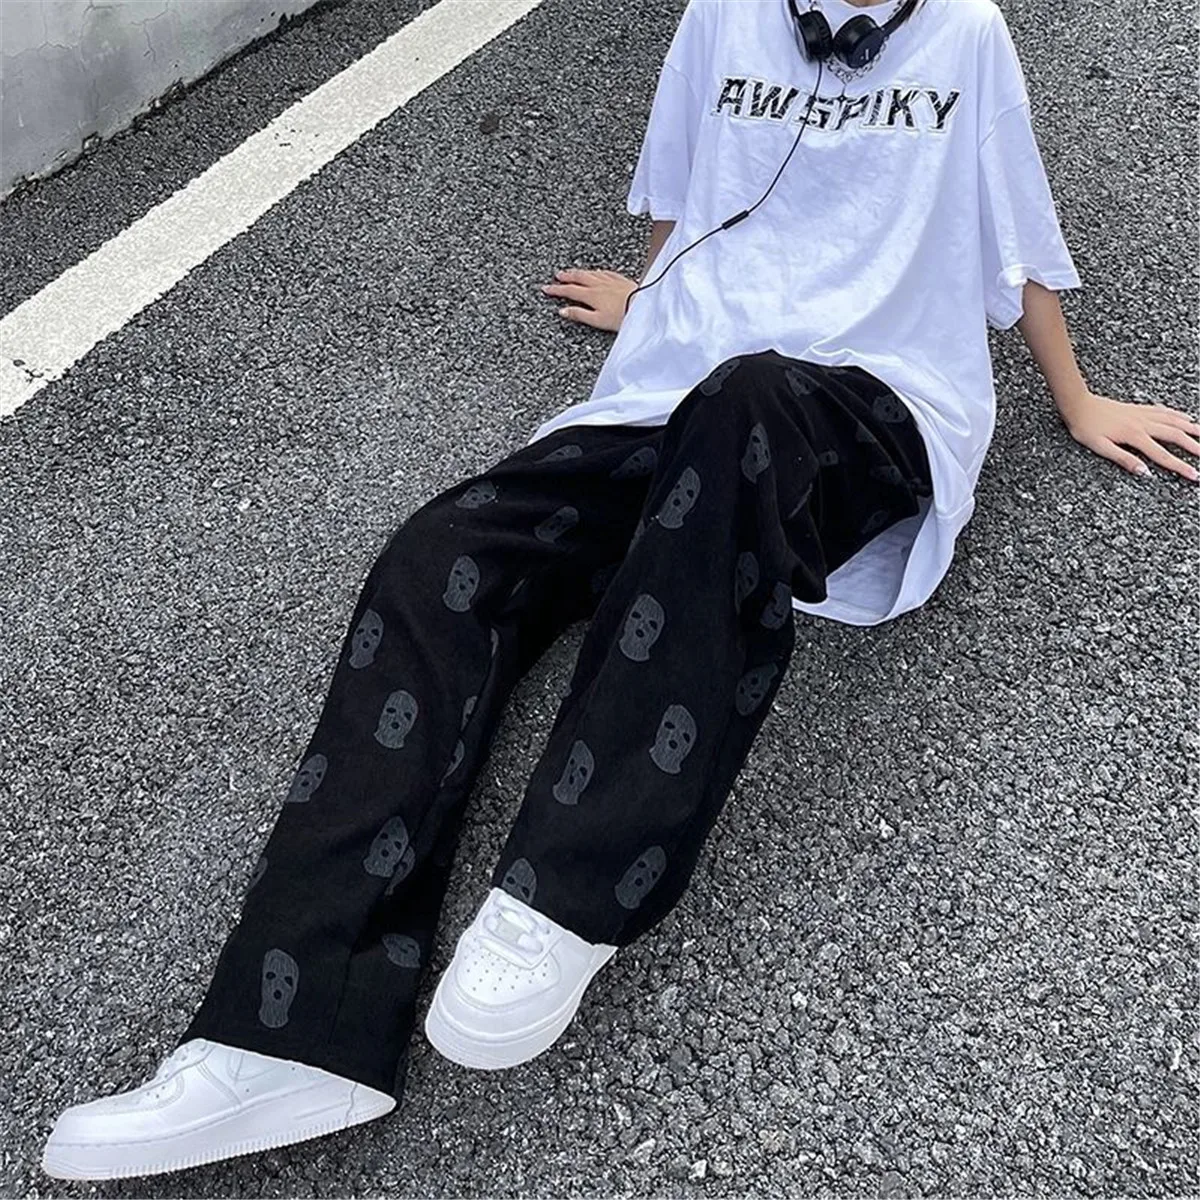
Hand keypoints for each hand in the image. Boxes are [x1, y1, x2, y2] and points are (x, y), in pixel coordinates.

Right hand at [540, 269, 637, 332]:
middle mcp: (599, 285)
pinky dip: (597, 272)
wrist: (643, 307)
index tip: (546, 288)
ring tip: (572, 272)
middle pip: (579, 278)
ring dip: (579, 272)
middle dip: (566, 277)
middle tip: (557, 276)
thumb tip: (563, 311)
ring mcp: (610, 281)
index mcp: (591, 295)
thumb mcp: (597, 320)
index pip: (569, 290)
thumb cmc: (621, 317)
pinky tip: (597, 272)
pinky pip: (605, 272)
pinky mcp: (621, 280)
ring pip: (591, 273)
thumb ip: (579, 314)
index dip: (556, 289)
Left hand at [1063, 393, 1199, 480]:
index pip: (1162, 455)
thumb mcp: (1099, 447)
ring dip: (1191, 429)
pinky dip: (1177, 414)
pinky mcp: (1137, 408)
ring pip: (1173, 421)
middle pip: (1175, 436)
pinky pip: (1163, 411)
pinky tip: (1186, 417)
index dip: (1180, 466)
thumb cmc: (1085, 428)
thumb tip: (1145, 472)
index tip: (1195, 475)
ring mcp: (1142, 414)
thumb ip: (1123, 459)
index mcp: (1134, 436)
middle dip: (1194, 447)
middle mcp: (1142, 423)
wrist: (1078, 404)